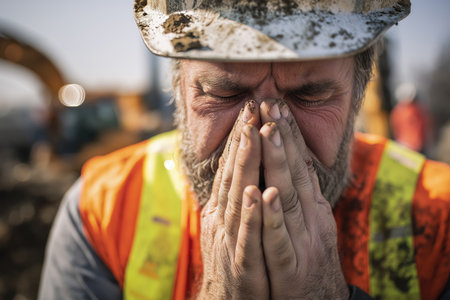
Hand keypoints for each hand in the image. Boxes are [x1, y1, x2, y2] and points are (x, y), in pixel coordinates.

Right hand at [198, 101, 268, 298]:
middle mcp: (223, 221)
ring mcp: (231, 243)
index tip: (250, 110)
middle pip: (233, 177)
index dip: (240, 140)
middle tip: (250, 110)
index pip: (233, 169)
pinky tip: (256, 192)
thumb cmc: (238, 259)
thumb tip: (244, 168)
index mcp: (224, 210)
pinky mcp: (242, 268)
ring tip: (253, 136)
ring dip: (245, 167)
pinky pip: (248, 239)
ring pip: (237, 200)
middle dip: (242, 142)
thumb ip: (236, 197)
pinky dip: (251, 215)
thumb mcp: (234, 224)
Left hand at [258, 100, 348, 298]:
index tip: (277, 105)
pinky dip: (270, 216)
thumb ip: (302, 195)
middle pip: (294, 173)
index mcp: (312, 208)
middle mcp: (310, 219)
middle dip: (282, 137)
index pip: (299, 164)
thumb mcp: (310, 223)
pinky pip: (278, 239)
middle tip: (271, 104)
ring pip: (286, 198)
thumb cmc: (307, 260)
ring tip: (267, 134)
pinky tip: (262, 193)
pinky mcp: (290, 268)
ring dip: (278, 165)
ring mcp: (301, 242)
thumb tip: (296, 163)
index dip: (289, 135)